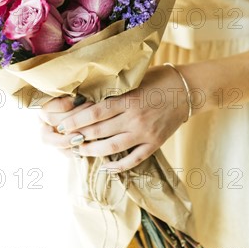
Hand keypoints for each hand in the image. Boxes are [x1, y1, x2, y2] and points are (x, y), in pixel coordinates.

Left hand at [39, 65, 189, 171]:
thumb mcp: (135, 80)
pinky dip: (118, 166)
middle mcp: (135, 118)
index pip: (95, 112)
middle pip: (100, 131)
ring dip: (92, 152)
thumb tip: (87, 97)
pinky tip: (106, 168)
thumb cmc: (159, 79)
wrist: (188, 90)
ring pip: (113, 148)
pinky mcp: (155, 143)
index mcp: (128, 99)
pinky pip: (134, 159)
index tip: (60, 125)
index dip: (75, 121)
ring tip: (79, 151)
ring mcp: (145, 133)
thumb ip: (115, 90)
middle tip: (64, 139)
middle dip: (78, 137)